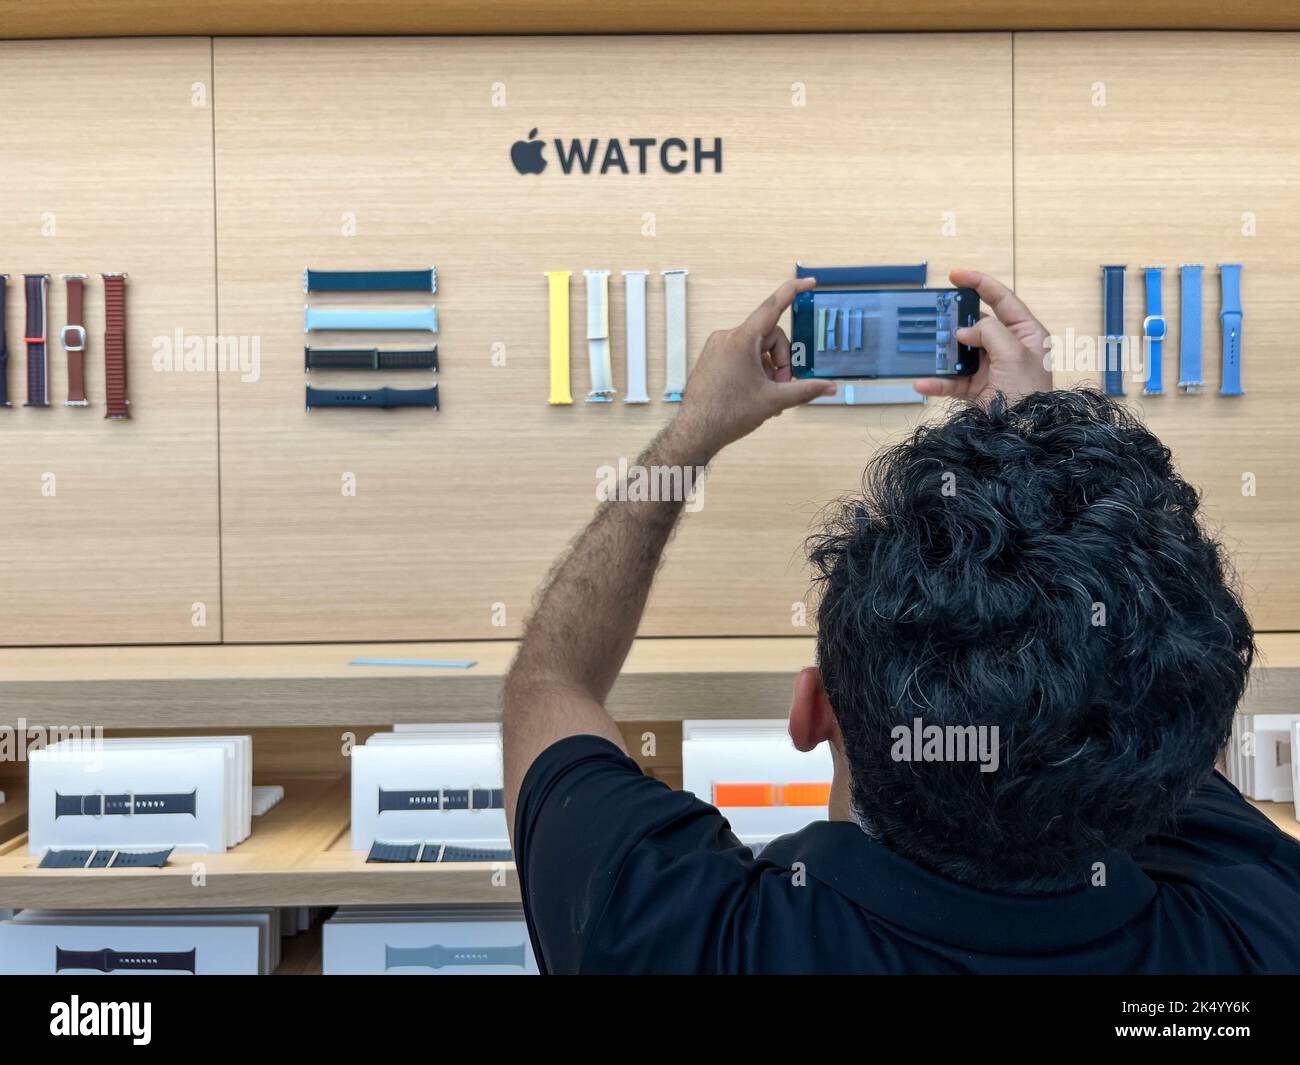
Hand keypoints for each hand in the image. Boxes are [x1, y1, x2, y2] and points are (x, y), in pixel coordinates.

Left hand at [671, 278, 835, 459]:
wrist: (695, 431)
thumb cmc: (727, 414)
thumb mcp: (773, 401)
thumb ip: (805, 390)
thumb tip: (830, 387)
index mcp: (742, 340)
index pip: (773, 307)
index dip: (793, 291)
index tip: (808, 283)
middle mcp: (727, 337)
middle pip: (769, 337)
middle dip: (781, 361)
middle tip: (781, 387)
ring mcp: (717, 347)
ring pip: (756, 348)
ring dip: (767, 368)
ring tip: (765, 395)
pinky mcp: (712, 358)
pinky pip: (741, 355)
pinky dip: (754, 369)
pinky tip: (753, 392)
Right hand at [914, 269, 1052, 404]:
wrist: (1023, 434)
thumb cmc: (1029, 393)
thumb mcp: (1014, 354)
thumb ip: (989, 333)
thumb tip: (964, 331)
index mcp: (1026, 333)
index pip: (1002, 300)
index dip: (979, 284)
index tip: (955, 275)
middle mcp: (1008, 348)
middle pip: (977, 325)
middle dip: (955, 321)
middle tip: (936, 313)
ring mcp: (991, 369)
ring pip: (960, 352)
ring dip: (943, 352)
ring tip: (926, 347)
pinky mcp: (976, 390)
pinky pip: (951, 381)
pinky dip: (936, 382)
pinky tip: (922, 382)